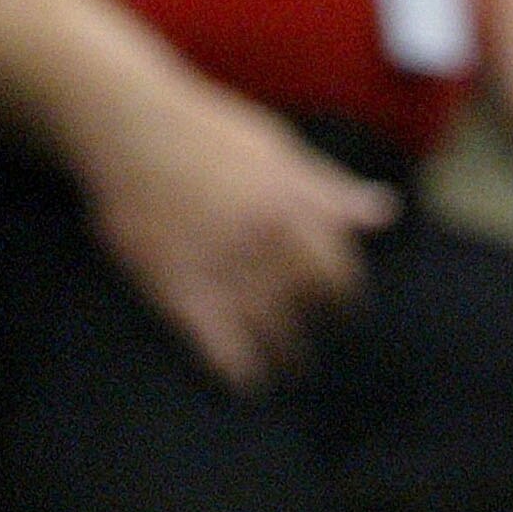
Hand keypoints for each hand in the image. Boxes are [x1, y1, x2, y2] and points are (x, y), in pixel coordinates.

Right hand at [74, 76, 398, 392]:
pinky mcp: (182, 294)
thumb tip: (386, 211)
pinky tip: (246, 383)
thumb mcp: (277, 148)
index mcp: (293, 209)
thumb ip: (329, 189)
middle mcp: (265, 246)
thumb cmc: (205, 131)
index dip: (345, 299)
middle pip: (307, 311)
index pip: (339, 274)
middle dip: (315, 335)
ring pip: (272, 336)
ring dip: (283, 358)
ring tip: (285, 370)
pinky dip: (239, 373)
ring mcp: (224, 273)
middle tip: (312, 350)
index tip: (342, 313)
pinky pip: (222, 351)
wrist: (126, 127)